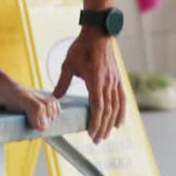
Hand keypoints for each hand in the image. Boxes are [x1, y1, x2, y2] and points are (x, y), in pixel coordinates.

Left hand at [52, 28, 125, 143]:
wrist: (98, 33)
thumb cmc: (81, 47)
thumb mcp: (68, 64)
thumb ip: (62, 83)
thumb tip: (54, 98)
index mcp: (95, 79)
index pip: (97, 106)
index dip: (95, 122)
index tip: (91, 134)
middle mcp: (107, 82)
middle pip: (107, 110)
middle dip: (102, 127)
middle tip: (96, 141)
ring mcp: (114, 81)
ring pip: (116, 107)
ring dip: (111, 123)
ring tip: (106, 136)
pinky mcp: (118, 79)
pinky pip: (122, 99)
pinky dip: (121, 112)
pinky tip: (119, 123)